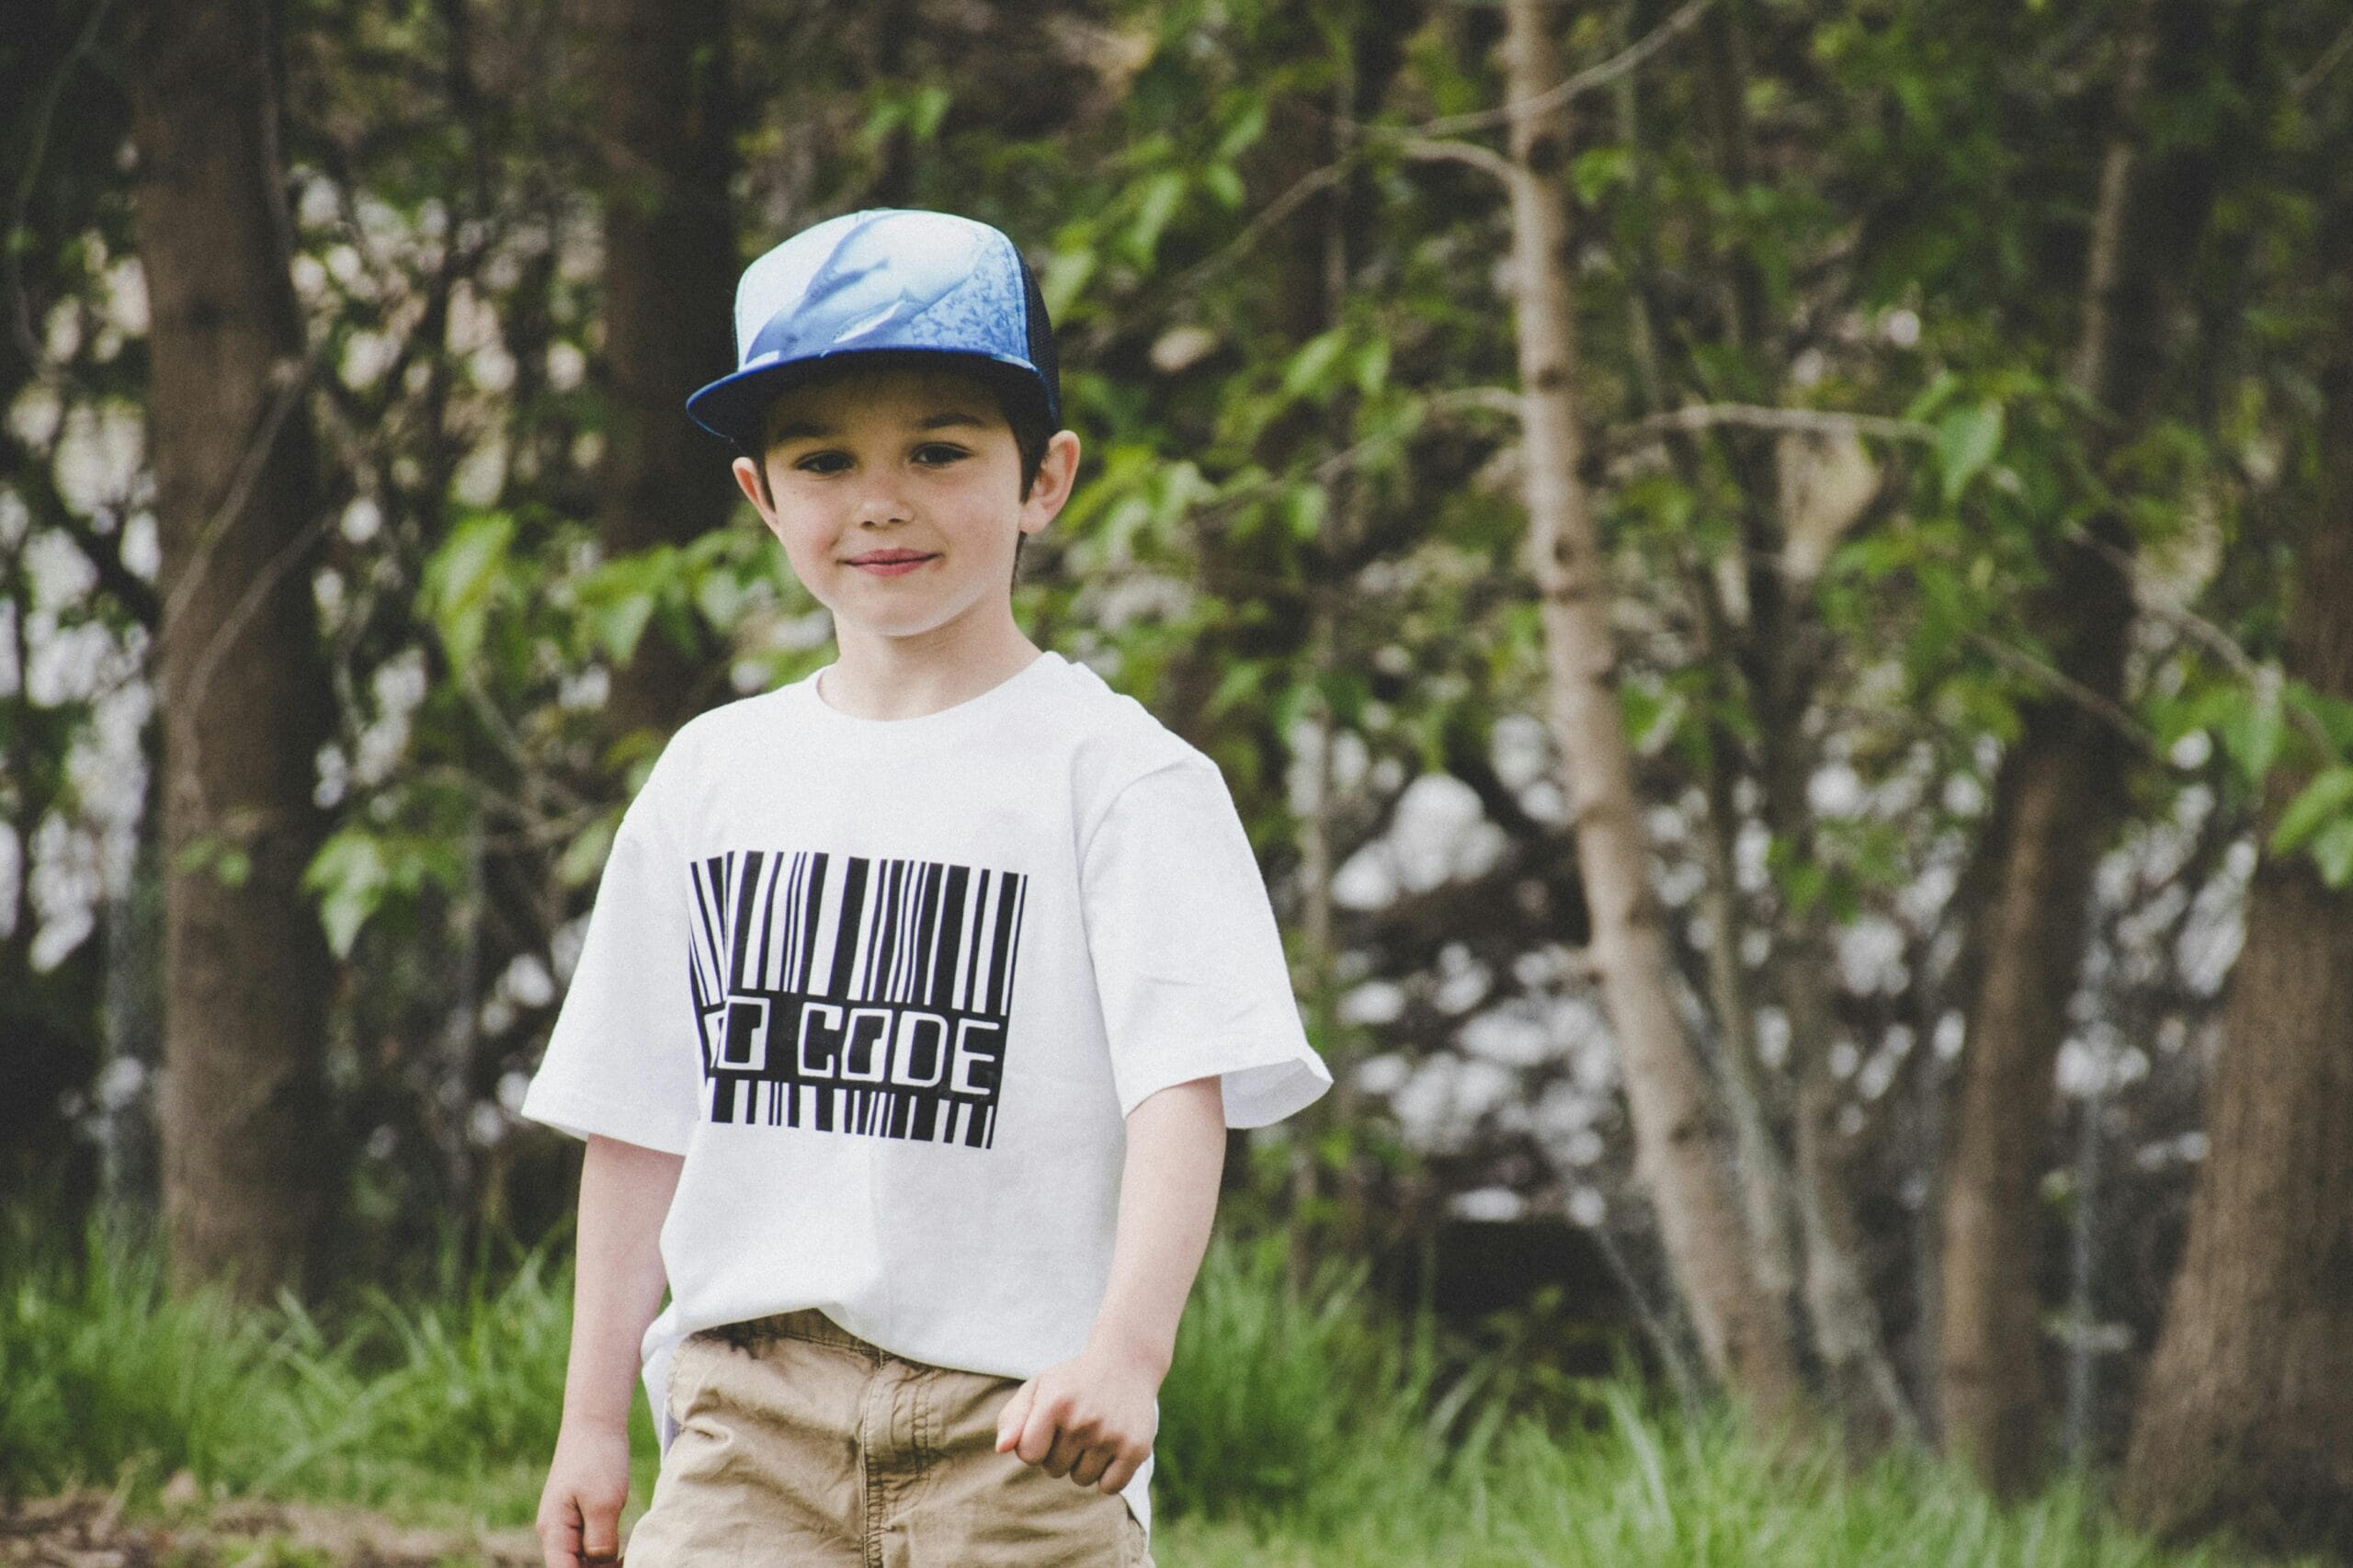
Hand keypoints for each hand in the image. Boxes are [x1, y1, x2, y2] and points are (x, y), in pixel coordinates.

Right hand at [535, 1419, 632, 1566]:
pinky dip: (605, 1555)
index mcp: (554, 1531)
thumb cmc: (598, 1457)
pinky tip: (627, 1556)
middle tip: (629, 1564)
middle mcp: (555, 1532)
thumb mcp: (605, 1502)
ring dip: (602, 1566)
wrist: (595, 1421)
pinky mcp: (581, 1516)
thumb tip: (601, 1566)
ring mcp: (567, 1524)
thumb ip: (601, 1541)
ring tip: (630, 1562)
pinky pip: (589, 1546)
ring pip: (582, 1561)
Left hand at [993, 1339, 1160, 1494]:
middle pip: (1054, 1469)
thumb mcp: (1039, 1388)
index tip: (1047, 1426)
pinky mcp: (1137, 1448)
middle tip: (1077, 1424)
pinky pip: (1109, 1487)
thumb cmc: (1073, 1382)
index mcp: (1055, 1402)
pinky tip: (1111, 1448)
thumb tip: (1001, 1449)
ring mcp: (1112, 1434)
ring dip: (1083, 1464)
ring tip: (1094, 1433)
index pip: (1028, 1454)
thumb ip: (1012, 1418)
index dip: (1034, 1445)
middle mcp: (1083, 1419)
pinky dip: (1107, 1476)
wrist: (1126, 1363)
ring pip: (1081, 1479)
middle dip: (1060, 1452)